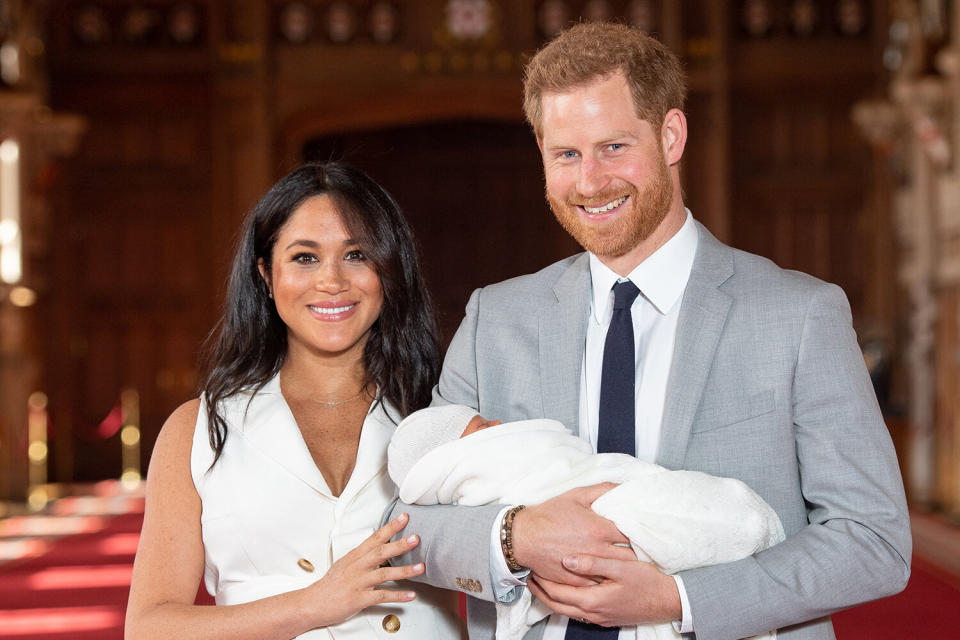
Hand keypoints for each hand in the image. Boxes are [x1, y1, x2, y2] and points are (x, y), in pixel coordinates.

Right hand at [306, 513, 424, 627]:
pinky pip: (382, 596)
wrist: (313, 603)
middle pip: (380, 552)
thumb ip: (362, 556)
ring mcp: (358, 583)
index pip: (374, 538)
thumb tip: (377, 546)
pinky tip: (411, 595)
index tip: (404, 518)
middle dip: (400, 545)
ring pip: (384, 574)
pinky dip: (398, 596)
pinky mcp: (359, 599)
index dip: (390, 528)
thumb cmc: (330, 584)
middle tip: (416, 538)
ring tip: (420, 567)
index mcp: (354, 557)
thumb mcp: (344, 564)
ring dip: (404, 571)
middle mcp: (357, 567)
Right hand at [511, 483, 634, 585]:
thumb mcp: (576, 495)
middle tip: (643, 550)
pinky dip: (608, 579)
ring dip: (625, 568)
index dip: (642, 533)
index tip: (646, 533)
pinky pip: (601, 584)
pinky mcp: (579, 582)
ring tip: (632, 564)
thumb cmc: (550, 515)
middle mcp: (597, 551)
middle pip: (630, 557)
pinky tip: (611, 575)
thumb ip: (603, 489)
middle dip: (638, 553)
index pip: (634, 535)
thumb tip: (625, 487)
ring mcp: (588, 569)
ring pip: (617, 573)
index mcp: (600, 529)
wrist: (524, 537)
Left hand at [527, 555, 680, 626]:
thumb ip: (594, 563)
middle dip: (541, 592)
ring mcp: (599, 618)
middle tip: (529, 577)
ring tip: (542, 583)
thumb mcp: (621, 567)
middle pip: (556, 605)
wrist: (667, 602)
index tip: (532, 567)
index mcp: (593, 600)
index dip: (542, 581)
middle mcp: (593, 613)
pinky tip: (566, 591)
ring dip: (551, 598)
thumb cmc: (647, 582)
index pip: (557, 592)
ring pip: (566, 610)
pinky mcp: (605, 617)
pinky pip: (577, 612)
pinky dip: (565, 602)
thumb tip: (567, 560)